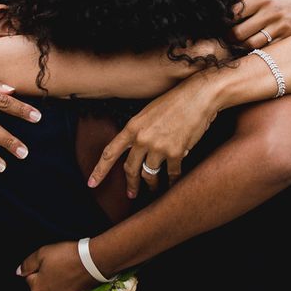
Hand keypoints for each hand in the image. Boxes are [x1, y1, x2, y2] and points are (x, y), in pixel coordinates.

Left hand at [17, 241, 95, 290]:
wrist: (92, 262)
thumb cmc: (68, 257)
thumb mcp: (42, 253)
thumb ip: (27, 264)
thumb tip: (19, 272)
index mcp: (36, 288)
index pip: (29, 278)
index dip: (38, 267)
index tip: (47, 261)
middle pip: (41, 287)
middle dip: (46, 277)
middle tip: (57, 264)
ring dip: (56, 283)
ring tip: (65, 270)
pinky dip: (65, 289)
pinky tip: (71, 278)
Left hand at [88, 73, 219, 197]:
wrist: (198, 96)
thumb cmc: (175, 101)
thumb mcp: (148, 112)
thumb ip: (140, 131)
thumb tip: (139, 149)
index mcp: (132, 127)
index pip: (110, 152)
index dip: (99, 170)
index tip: (92, 184)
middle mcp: (142, 139)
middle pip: (130, 168)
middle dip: (131, 184)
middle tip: (131, 194)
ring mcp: (158, 147)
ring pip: (150, 174)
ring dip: (152, 185)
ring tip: (154, 190)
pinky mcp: (176, 152)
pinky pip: (171, 173)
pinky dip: (173, 180)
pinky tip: (173, 183)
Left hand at [231, 0, 290, 47]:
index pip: (234, 12)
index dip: (225, 19)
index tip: (223, 20)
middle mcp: (270, 12)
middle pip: (239, 31)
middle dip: (228, 36)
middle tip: (226, 35)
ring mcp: (278, 27)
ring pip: (250, 43)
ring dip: (239, 45)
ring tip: (237, 41)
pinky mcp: (284, 39)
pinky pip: (263, 49)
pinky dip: (254, 49)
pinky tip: (250, 44)